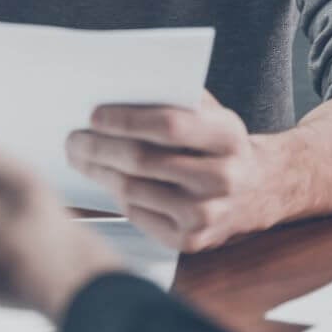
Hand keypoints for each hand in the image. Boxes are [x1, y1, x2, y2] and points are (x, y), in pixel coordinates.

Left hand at [66, 92, 275, 252]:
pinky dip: (117, 197)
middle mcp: (223, 177)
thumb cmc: (217, 141)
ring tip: (81, 157)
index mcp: (228, 135)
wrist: (258, 189)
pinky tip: (107, 180)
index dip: (126, 119)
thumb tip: (116, 90)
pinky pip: (139, 215)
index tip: (93, 115)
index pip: (169, 125)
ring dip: (99, 172)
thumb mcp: (211, 112)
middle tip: (72, 139)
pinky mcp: (193, 241)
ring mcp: (208, 214)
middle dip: (99, 147)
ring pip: (134, 190)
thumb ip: (174, 98)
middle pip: (143, 161)